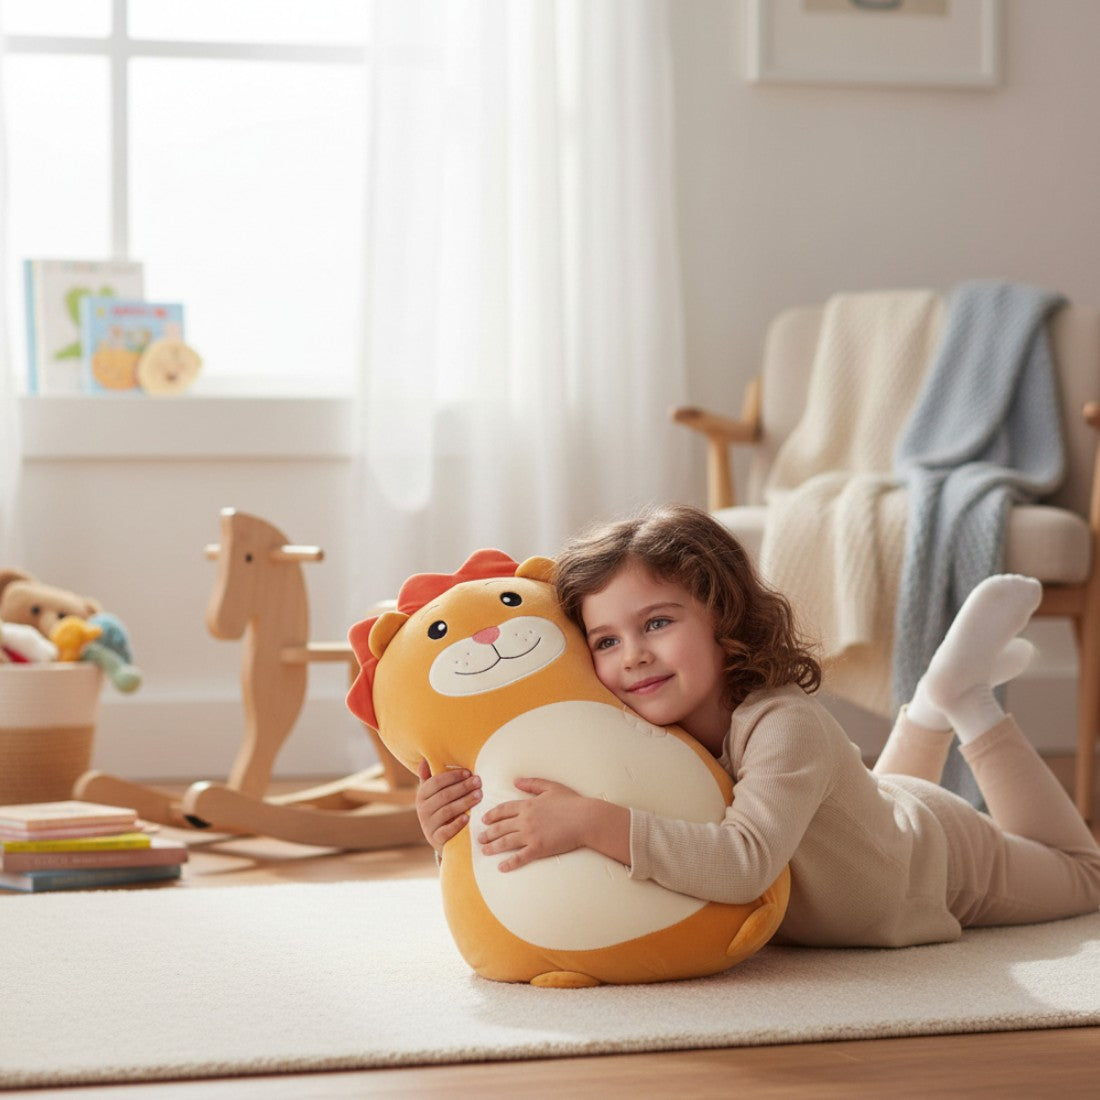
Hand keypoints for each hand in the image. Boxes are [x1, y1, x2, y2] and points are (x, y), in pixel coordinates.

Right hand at [415, 759, 481, 853]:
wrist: (440, 838)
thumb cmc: (441, 808)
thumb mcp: (433, 793)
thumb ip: (430, 777)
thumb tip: (424, 759)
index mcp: (422, 795)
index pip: (436, 782)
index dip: (453, 776)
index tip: (468, 772)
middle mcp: (422, 810)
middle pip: (444, 795)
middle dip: (463, 787)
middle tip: (478, 782)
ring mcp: (428, 825)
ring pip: (447, 811)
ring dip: (465, 802)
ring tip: (479, 795)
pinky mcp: (435, 839)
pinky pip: (446, 831)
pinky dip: (457, 824)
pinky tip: (468, 817)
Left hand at [478, 778, 593, 871]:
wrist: (586, 819)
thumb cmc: (571, 802)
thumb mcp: (551, 787)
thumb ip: (532, 783)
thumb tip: (515, 781)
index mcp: (527, 805)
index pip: (503, 810)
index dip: (492, 815)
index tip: (484, 820)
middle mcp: (525, 820)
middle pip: (500, 827)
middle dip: (487, 833)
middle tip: (479, 838)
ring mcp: (531, 835)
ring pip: (505, 842)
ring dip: (493, 847)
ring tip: (484, 851)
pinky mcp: (539, 849)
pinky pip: (520, 857)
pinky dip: (509, 863)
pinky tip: (501, 867)